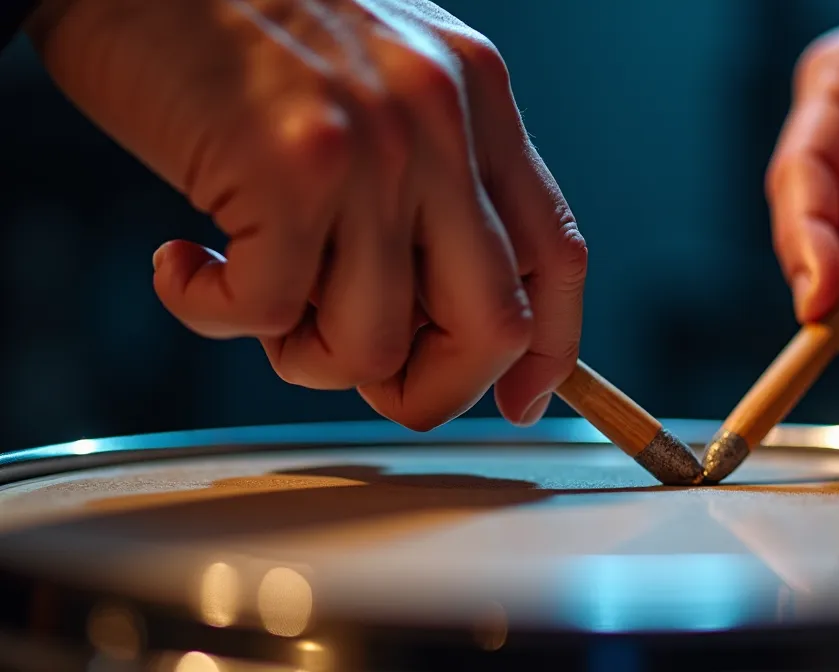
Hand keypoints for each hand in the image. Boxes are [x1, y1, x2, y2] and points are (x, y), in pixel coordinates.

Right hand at [28, 0, 586, 428]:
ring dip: (305, 353)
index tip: (519, 398)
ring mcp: (372, 147)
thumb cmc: (237, 16)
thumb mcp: (380, 74)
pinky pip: (271, 316)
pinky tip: (186, 265)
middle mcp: (442, 121)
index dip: (550, 351)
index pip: (557, 255)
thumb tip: (439, 311)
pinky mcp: (289, 170)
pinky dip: (215, 314)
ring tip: (256, 290)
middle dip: (432, 388)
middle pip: (493, 326)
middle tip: (370, 378)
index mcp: (476, 95)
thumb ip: (430, 172)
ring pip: (374, 344)